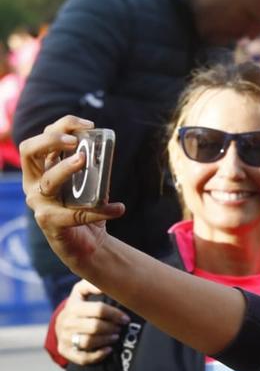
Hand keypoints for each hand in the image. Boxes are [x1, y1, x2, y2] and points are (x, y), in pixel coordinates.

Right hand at [20, 115, 124, 271]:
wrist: (88, 245)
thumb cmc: (86, 209)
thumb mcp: (90, 183)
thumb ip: (94, 167)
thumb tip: (106, 148)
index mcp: (41, 168)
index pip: (42, 138)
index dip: (61, 126)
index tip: (88, 125)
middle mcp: (34, 182)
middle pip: (29, 150)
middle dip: (51, 140)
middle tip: (75, 141)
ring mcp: (39, 202)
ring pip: (48, 180)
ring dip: (66, 168)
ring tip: (85, 161)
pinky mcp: (49, 221)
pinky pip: (75, 213)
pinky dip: (100, 210)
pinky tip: (119, 208)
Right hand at [56, 279, 129, 365]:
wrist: (61, 325)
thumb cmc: (79, 307)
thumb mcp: (81, 293)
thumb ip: (90, 285)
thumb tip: (104, 282)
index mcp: (73, 307)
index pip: (98, 310)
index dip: (114, 314)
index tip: (125, 318)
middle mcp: (67, 323)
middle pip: (95, 327)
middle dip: (112, 328)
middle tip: (120, 328)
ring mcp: (65, 338)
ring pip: (89, 341)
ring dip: (107, 340)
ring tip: (115, 336)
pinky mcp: (66, 352)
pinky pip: (83, 358)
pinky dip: (98, 355)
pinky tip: (108, 350)